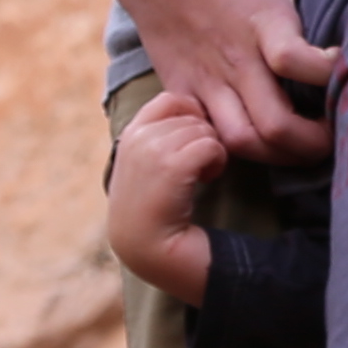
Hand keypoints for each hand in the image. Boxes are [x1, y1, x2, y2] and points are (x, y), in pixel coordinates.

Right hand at [107, 91, 228, 303]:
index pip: (170, 99)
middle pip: (193, 114)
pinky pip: (211, 145)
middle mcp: (136, 137)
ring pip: (204, 129)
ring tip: (201, 177)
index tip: (195, 143)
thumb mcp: (148, 164)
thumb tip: (196, 108)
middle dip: (203, 137)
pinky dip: (217, 162)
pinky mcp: (170, 166)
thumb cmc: (156, 208)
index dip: (193, 115)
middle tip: (198, 168)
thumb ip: (161, 135)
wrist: (149, 248)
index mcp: (130, 133)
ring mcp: (150, 150)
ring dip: (211, 151)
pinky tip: (207, 181)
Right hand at [108, 0, 338, 157]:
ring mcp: (206, 81)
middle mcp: (235, 58)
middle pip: (274, 124)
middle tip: (339, 139)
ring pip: (242, 142)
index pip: (295, 60)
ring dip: (278, 156)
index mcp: (264, 22)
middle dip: (314, 143)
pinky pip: (209, 137)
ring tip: (303, 149)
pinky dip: (236, 153)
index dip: (330, 73)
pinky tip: (262, 148)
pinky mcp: (182, 92)